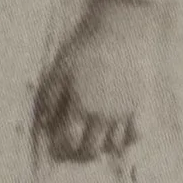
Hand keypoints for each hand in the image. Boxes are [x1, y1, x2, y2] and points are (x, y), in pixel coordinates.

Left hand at [36, 0, 152, 162]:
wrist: (120, 32)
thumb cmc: (86, 47)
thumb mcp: (59, 70)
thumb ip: (50, 98)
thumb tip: (42, 122)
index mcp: (80, 108)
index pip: (69, 140)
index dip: (61, 145)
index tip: (58, 142)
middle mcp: (103, 116)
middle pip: (92, 148)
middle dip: (82, 150)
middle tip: (77, 144)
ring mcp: (124, 113)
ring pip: (115, 145)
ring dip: (104, 146)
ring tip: (98, 139)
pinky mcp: (140, 105)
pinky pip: (138, 133)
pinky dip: (130, 138)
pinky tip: (122, 133)